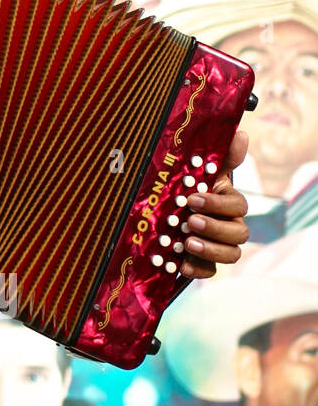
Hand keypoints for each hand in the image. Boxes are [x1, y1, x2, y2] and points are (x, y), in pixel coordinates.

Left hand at [181, 129, 249, 278]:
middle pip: (239, 234)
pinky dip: (197, 269)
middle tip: (190, 222)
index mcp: (229, 204)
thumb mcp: (201, 173)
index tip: (192, 198)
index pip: (237, 206)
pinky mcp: (205, 263)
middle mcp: (229, 226)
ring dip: (210, 249)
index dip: (217, 204)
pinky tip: (181, 264)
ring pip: (231, 254)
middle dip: (215, 228)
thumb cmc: (188, 190)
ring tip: (187, 243)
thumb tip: (241, 133)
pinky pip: (211, 271)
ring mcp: (219, 246)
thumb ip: (221, 157)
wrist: (164, 214)